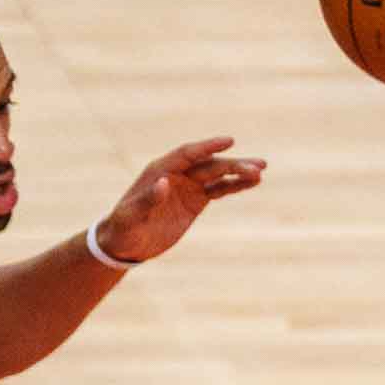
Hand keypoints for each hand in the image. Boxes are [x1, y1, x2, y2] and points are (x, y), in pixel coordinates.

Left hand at [95, 138, 265, 263]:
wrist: (125, 243)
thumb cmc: (123, 228)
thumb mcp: (131, 216)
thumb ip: (147, 199)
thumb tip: (164, 183)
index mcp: (160, 170)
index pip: (188, 154)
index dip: (208, 147)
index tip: (230, 141)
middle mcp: (176, 174)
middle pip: (209, 164)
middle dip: (233, 164)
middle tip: (257, 166)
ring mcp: (188, 187)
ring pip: (218, 175)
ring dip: (239, 172)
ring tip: (261, 171)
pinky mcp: (196, 201)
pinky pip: (219, 190)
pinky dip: (235, 186)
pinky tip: (253, 182)